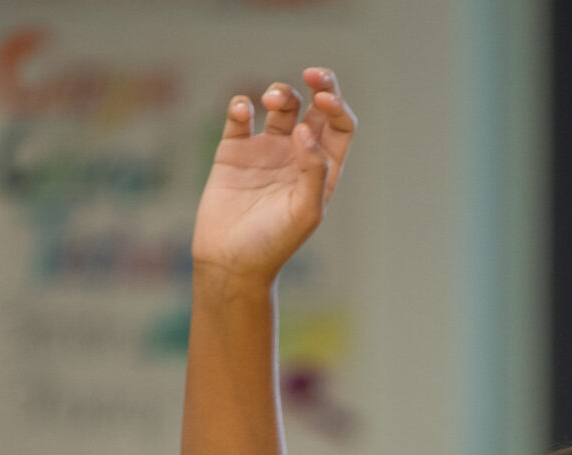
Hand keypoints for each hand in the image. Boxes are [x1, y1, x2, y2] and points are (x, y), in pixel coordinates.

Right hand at [191, 68, 355, 282]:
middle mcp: (297, 154)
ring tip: (271, 101)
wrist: (231, 262)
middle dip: (319, 84)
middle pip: (315, 106)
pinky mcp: (233, 151)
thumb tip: (305, 129)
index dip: (337, 105)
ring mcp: (265, 150)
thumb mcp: (305, 213)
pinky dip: (241, 104)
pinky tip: (243, 111)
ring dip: (280, 92)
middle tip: (311, 74)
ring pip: (281, 104)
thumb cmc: (274, 245)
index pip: (340, 125)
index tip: (322, 98)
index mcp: (322, 168)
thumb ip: (314, 170)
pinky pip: (240, 115)